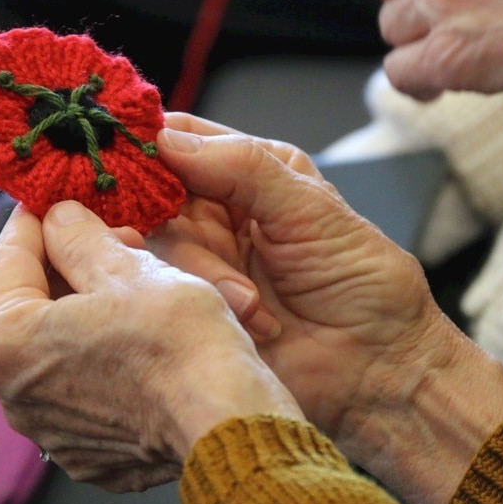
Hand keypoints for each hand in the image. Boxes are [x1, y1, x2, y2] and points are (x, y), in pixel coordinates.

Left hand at [0, 201, 302, 492]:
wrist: (228, 422)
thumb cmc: (180, 345)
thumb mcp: (127, 268)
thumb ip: (78, 236)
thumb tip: (60, 218)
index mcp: (6, 344)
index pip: (7, 258)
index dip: (36, 219)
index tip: (55, 200)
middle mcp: (14, 395)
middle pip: (31, 306)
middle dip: (69, 265)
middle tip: (110, 236)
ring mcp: (51, 429)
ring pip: (60, 346)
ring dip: (87, 309)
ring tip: (134, 283)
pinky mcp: (88, 450)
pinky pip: (85, 384)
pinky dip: (104, 354)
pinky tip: (141, 335)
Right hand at [155, 113, 440, 438]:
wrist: (373, 364)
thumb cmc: (359, 279)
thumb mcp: (309, 209)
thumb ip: (243, 168)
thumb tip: (169, 140)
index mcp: (252, 172)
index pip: (184, 140)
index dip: (153, 142)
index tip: (130, 153)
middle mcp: (220, 211)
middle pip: (158, 193)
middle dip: (175, 216)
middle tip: (209, 237)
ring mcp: (205, 259)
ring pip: (160, 243)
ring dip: (206, 271)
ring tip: (254, 300)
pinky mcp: (196, 304)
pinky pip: (167, 289)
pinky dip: (208, 301)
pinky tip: (253, 318)